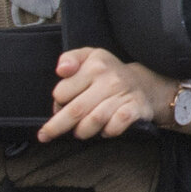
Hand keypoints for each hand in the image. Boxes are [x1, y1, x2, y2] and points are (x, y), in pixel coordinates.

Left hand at [36, 48, 177, 141]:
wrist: (143, 83)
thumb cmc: (107, 73)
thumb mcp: (88, 57)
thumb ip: (69, 58)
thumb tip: (61, 70)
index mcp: (93, 65)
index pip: (62, 92)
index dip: (57, 103)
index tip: (60, 107)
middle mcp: (109, 79)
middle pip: (75, 110)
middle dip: (58, 126)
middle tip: (48, 134)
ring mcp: (123, 94)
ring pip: (94, 121)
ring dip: (83, 131)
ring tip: (80, 132)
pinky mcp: (136, 108)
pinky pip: (116, 126)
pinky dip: (107, 132)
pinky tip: (104, 131)